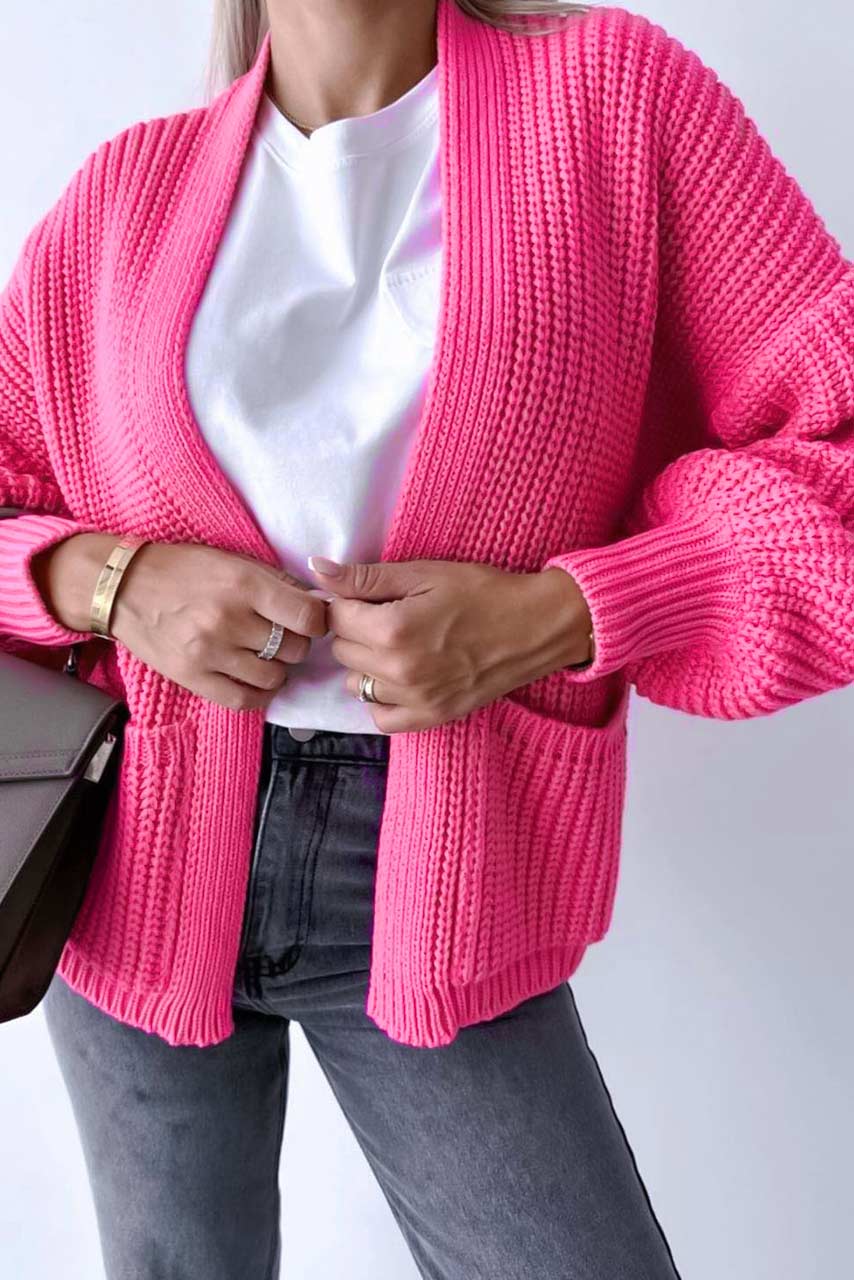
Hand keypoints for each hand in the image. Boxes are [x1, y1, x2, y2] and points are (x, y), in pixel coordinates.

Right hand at [33, 534, 328, 711]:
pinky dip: (259, 695)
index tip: (311, 621)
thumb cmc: (182, 570)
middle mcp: (228, 619)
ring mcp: (209, 652)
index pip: (307, 617)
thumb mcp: (232, 561)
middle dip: (295, 643)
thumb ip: (273, 583)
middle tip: (282, 636)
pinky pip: (243, 700)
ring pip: (273, 677)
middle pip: (293, 649)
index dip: (318, 621)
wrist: (123, 587)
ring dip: (277, 670)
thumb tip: (316, 603)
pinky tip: (257, 682)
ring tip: (265, 657)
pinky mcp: (192, 677)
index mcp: (243, 584)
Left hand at [307, 555, 592, 732]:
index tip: (368, 596)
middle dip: (357, 630)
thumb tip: (317, 570)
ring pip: (357, 683)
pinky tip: (401, 676)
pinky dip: (383, 698)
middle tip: (391, 616)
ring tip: (399, 645)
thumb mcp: (425, 573)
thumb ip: (367, 577)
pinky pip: (381, 717)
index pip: (336, 617)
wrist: (537, 627)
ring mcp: (415, 699)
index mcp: (393, 630)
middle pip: (342, 650)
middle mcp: (399, 671)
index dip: (347, 601)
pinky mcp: (432, 717)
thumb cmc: (484, 592)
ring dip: (367, 663)